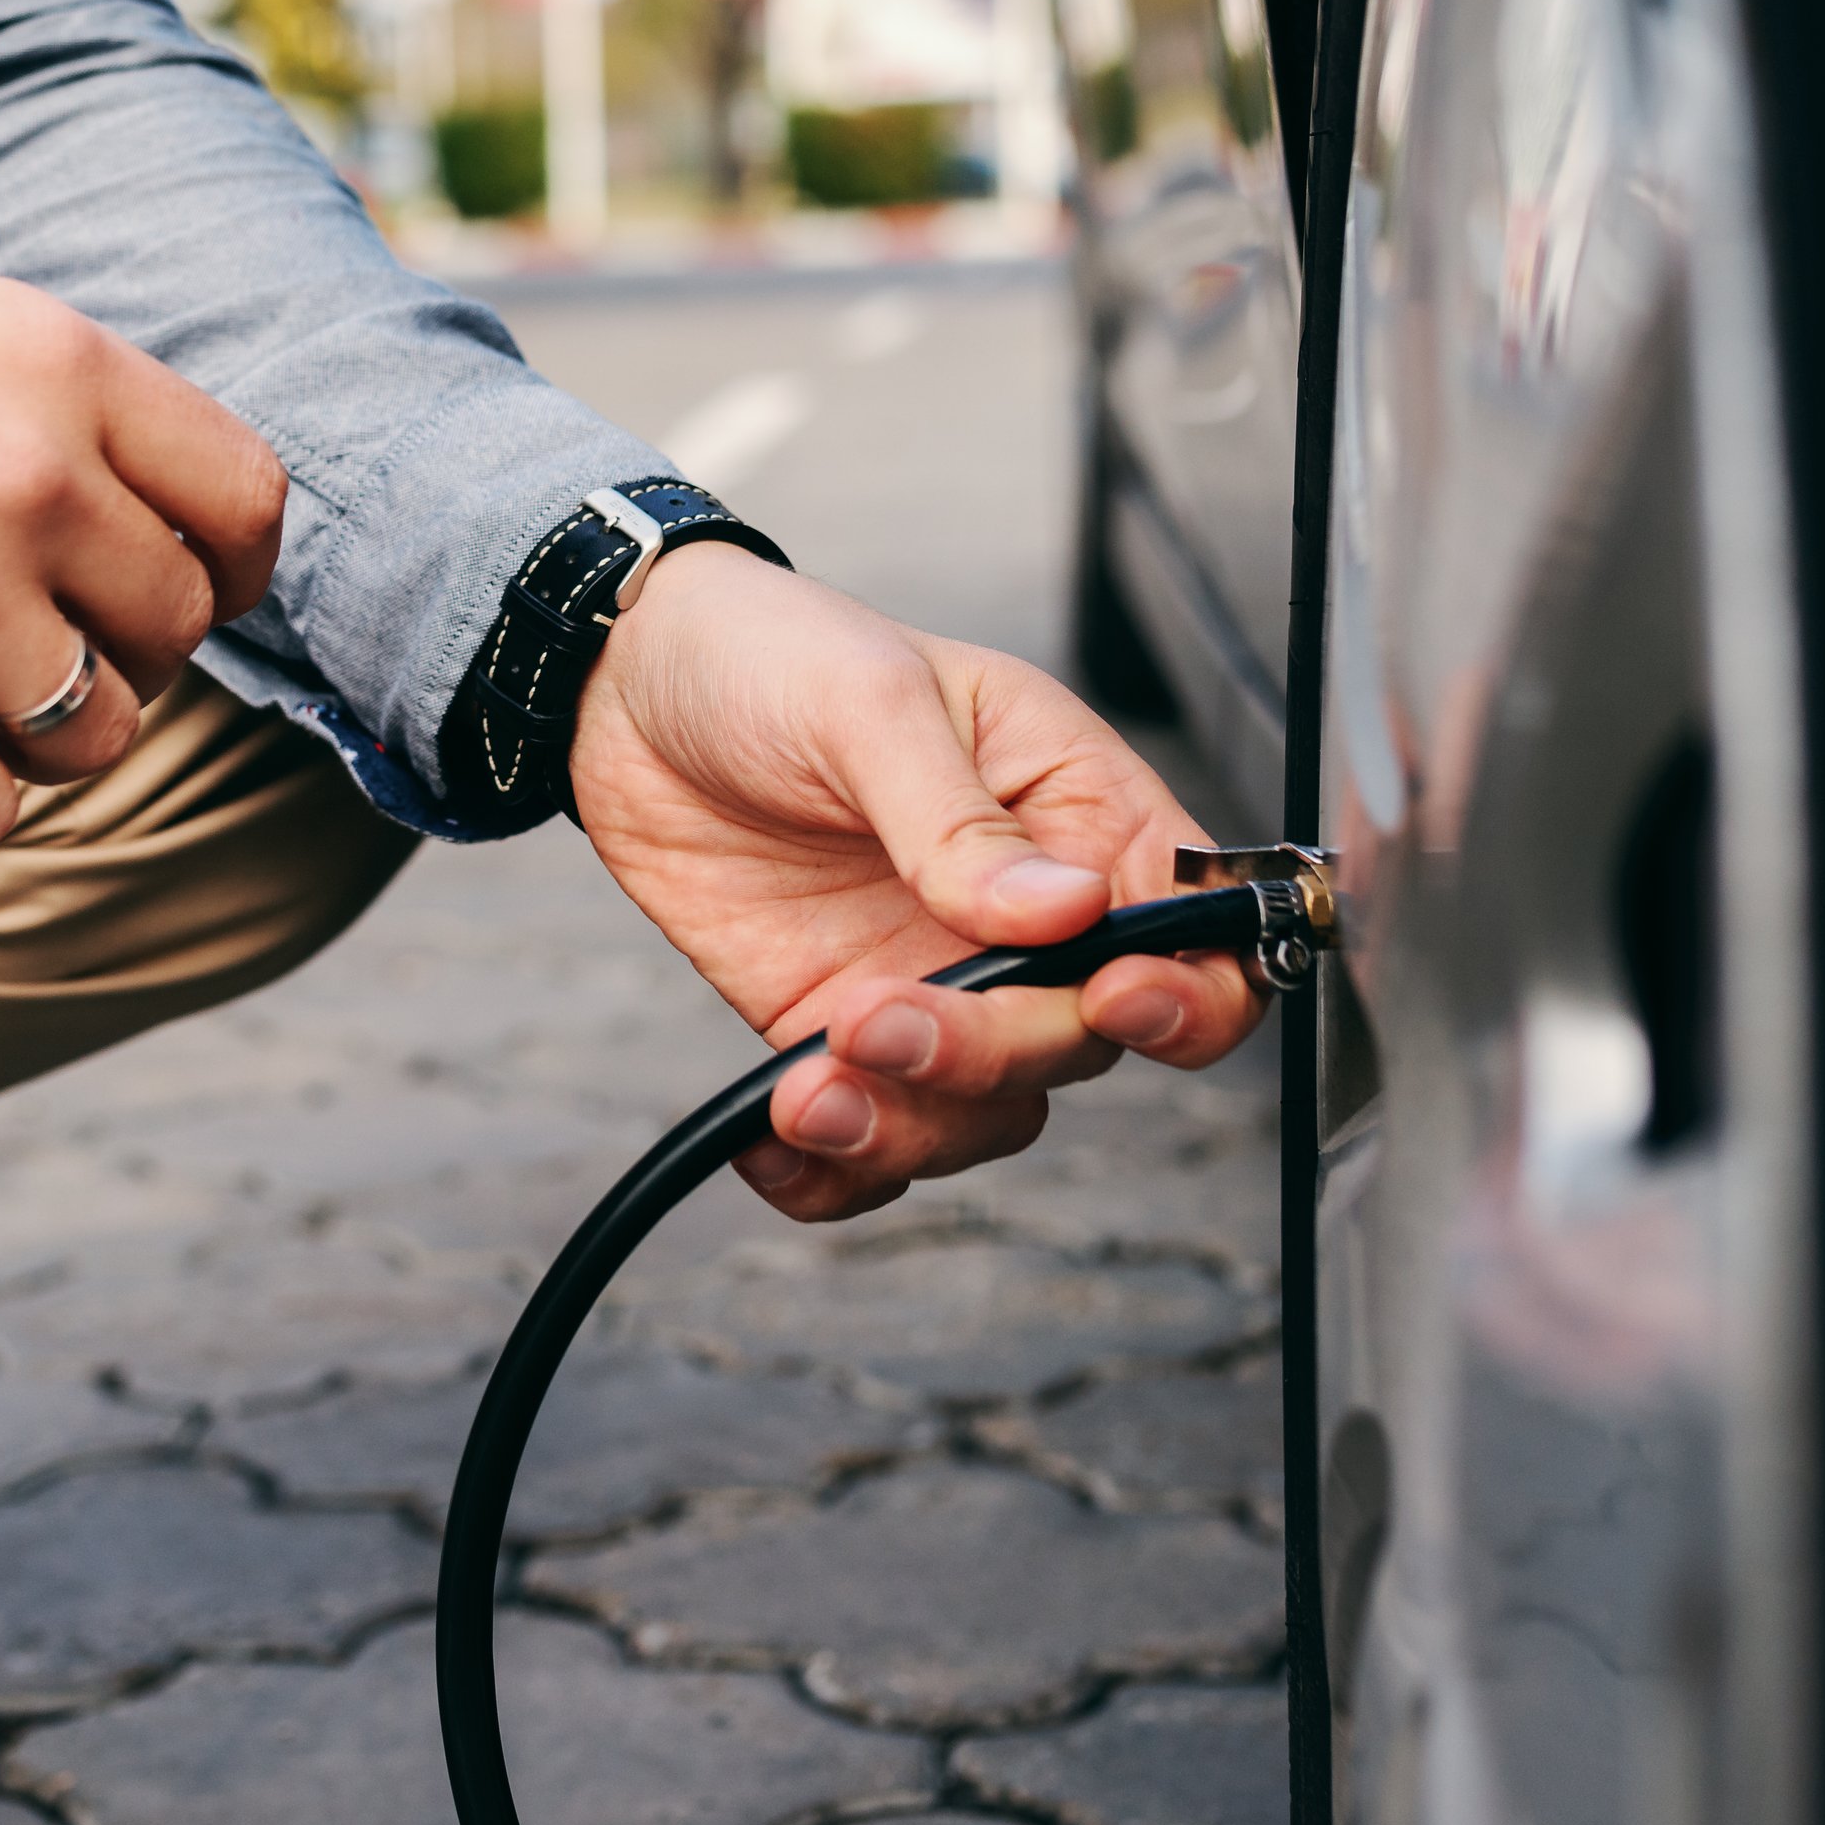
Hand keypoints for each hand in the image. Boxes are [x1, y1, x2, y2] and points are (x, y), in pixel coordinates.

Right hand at [0, 222, 285, 852]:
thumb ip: (58, 415)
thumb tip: (169, 535)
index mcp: (59, 360)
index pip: (247, 501)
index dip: (227, 567)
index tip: (180, 588)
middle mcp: (29, 477)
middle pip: (175, 630)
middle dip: (115, 651)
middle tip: (17, 638)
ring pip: (96, 736)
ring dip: (36, 735)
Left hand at [571, 544, 1257, 1220]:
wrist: (629, 684)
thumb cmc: (775, 652)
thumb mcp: (872, 702)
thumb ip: (960, 818)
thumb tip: (1061, 910)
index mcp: (1078, 812)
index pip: (1195, 932)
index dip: (1185, 994)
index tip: (1108, 1000)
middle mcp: (1027, 919)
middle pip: (1080, 1046)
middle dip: (988, 1055)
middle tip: (875, 1016)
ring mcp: (938, 983)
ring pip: (984, 1116)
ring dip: (905, 1125)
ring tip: (807, 1086)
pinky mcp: (843, 1031)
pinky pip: (874, 1141)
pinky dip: (834, 1171)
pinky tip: (773, 1141)